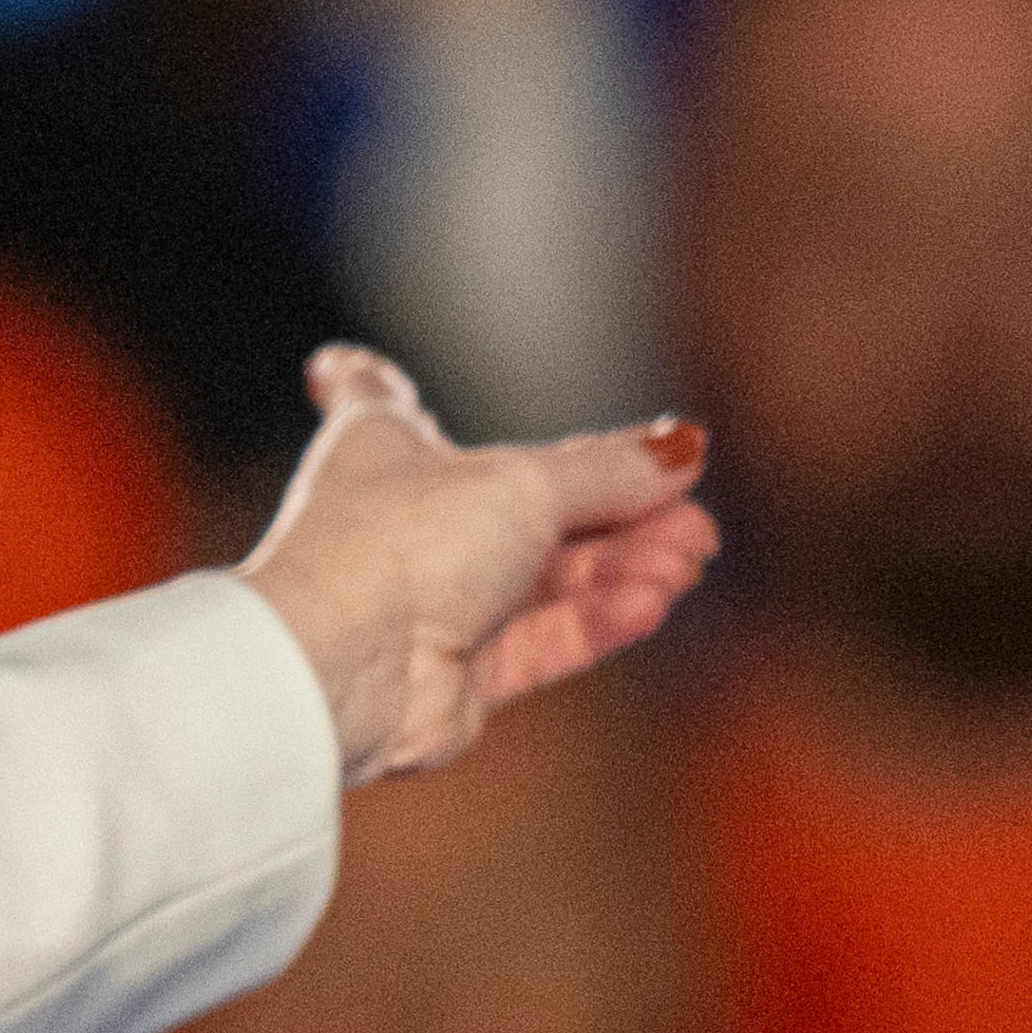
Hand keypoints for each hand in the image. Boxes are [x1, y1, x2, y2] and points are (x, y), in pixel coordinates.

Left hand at [236, 346, 718, 787]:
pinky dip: (598, 619)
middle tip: (692, 521)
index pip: (375, 397)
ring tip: (687, 558)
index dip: (371, 378)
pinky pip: (544, 638)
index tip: (344, 361)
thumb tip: (683, 450)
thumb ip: (609, 472)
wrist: (340, 665)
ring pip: (546, 577)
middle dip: (614, 511)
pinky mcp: (458, 671)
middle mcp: (403, 519)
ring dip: (622, 566)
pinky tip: (652, 601)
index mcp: (381, 445)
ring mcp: (429, 598)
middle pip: (523, 505)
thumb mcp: (521, 484)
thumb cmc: (398, 544)